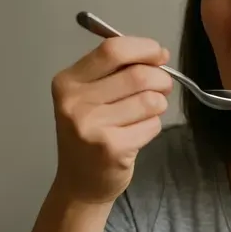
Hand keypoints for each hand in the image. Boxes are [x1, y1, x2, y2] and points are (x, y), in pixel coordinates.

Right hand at [50, 36, 172, 204]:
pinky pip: (152, 125)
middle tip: (163, 87)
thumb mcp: (89, 96)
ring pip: (149, 100)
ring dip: (159, 104)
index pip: (112, 50)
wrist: (79, 183)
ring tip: (148, 112)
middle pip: (137, 75)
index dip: (143, 48)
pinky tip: (139, 133)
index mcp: (68, 81)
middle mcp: (74, 102)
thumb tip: (158, 55)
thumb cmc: (90, 133)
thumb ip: (117, 72)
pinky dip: (153, 126)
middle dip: (160, 79)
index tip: (159, 55)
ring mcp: (91, 126)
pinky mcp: (111, 148)